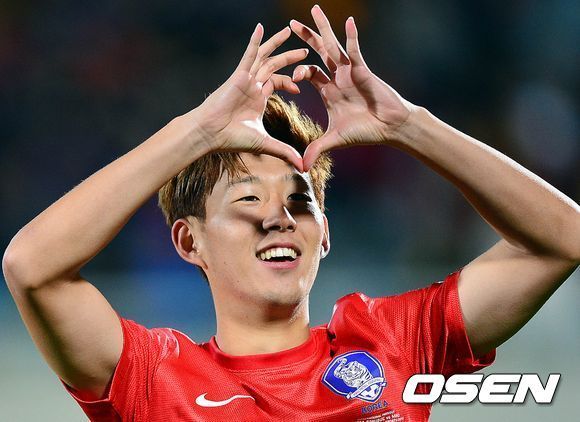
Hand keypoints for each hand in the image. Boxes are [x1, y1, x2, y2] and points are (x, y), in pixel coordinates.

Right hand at [186, 24, 307, 170]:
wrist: (211, 133)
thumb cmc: (232, 138)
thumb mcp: (266, 144)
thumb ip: (285, 151)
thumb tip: (303, 167)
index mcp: (258, 98)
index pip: (277, 82)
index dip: (291, 82)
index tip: (301, 87)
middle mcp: (253, 85)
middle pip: (274, 66)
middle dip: (290, 58)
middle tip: (306, 50)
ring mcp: (246, 78)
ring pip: (264, 56)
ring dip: (278, 45)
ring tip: (290, 32)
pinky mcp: (239, 75)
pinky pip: (249, 54)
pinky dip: (255, 41)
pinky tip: (262, 27)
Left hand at [290, 6, 415, 169]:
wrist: (389, 128)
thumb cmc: (365, 131)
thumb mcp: (335, 140)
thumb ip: (317, 149)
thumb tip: (302, 167)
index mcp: (328, 90)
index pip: (307, 73)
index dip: (295, 71)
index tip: (288, 77)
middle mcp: (337, 77)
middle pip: (317, 53)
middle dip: (304, 38)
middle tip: (289, 25)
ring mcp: (350, 71)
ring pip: (333, 46)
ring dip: (323, 28)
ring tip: (313, 10)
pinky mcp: (363, 70)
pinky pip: (356, 50)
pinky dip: (352, 36)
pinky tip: (348, 21)